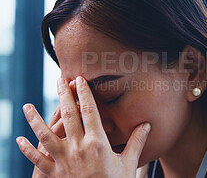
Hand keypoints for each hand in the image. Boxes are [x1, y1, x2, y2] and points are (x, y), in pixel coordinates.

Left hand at [17, 76, 150, 177]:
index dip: (84, 93)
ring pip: (45, 135)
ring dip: (35, 119)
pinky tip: (19, 140)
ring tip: (27, 106)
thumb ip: (136, 142)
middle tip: (59, 80)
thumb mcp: (129, 164)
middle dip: (63, 96)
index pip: (90, 111)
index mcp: (98, 143)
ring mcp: (63, 161)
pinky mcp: (53, 174)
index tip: (80, 79)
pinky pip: (36, 160)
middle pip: (68, 116)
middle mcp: (78, 148)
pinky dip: (27, 150)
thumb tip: (147, 125)